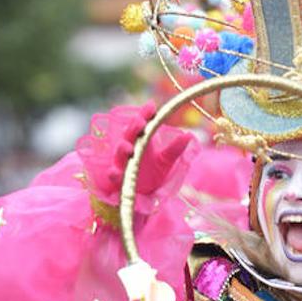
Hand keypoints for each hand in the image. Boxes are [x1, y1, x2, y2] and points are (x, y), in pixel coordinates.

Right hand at [78, 104, 192, 202]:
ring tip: (128, 147)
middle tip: (140, 122)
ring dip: (122, 149)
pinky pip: (113, 175)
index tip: (151, 106)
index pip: (142, 125)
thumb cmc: (152, 173)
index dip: (145, 115)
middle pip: (128, 135)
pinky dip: (113, 174)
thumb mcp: (166, 160)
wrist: (142, 194)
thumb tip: (189, 135)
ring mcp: (121, 164)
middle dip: (133, 128)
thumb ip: (175, 149)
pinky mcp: (118, 179)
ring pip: (119, 154)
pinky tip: (113, 173)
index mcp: (141, 142)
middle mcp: (129, 150)